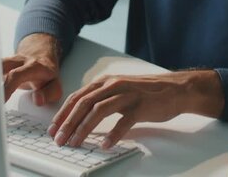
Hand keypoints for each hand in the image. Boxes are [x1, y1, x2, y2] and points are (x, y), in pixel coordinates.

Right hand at [2, 33, 61, 105]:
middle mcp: (18, 61)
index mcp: (33, 66)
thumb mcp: (56, 84)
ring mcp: (7, 62)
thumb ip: (49, 93)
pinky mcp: (0, 65)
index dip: (6, 88)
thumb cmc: (46, 73)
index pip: (16, 76)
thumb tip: (37, 100)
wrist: (41, 54)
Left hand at [47, 70, 223, 148]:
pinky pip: (124, 121)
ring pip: (99, 111)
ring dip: (84, 128)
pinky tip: (106, 145)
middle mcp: (113, 85)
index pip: (77, 97)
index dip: (63, 113)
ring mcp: (127, 94)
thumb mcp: (119, 91)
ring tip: (76, 143)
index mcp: (105, 82)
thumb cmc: (146, 93)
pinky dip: (113, 134)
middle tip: (59, 139)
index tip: (53, 129)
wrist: (175, 89)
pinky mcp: (141, 106)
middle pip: (84, 103)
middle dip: (68, 123)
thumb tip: (79, 117)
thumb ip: (101, 99)